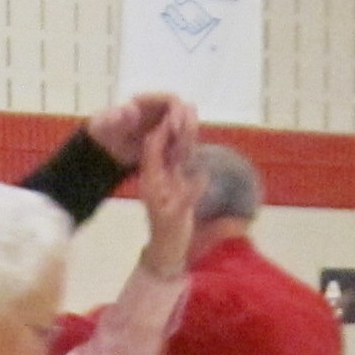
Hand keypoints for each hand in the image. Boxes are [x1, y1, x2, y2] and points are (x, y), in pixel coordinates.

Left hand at [85, 93, 186, 167]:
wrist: (105, 150)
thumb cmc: (103, 132)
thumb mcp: (104, 125)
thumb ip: (115, 118)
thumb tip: (130, 110)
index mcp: (148, 101)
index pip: (173, 100)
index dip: (178, 112)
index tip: (174, 130)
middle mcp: (162, 110)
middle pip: (188, 113)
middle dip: (187, 130)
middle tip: (178, 149)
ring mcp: (168, 125)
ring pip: (189, 130)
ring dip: (187, 144)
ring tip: (174, 160)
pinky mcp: (170, 140)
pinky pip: (184, 145)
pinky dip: (183, 154)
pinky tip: (172, 165)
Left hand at [137, 110, 200, 277]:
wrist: (166, 250)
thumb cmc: (169, 235)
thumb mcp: (176, 218)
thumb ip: (188, 197)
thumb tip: (203, 176)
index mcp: (151, 179)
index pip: (154, 148)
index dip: (164, 131)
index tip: (176, 115)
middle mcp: (156, 173)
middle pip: (163, 143)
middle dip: (173, 124)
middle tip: (186, 104)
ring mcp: (165, 176)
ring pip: (172, 147)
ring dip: (181, 130)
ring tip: (191, 111)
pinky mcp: (174, 180)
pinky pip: (180, 157)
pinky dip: (186, 143)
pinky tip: (193, 132)